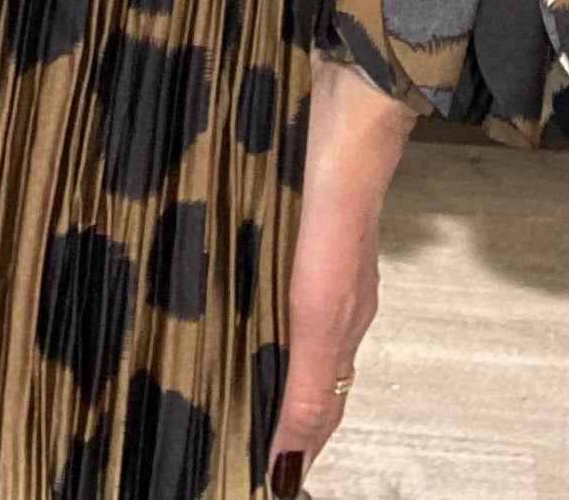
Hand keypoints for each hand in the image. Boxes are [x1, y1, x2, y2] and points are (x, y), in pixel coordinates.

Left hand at [266, 53, 416, 494]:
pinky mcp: (294, 218)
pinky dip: (254, 307)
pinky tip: (227, 295)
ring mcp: (313, 254)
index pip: (316, 409)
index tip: (261, 479)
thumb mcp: (318, 302)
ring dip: (262, 360)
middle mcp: (330, 296)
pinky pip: (273, 280)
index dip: (292, 446)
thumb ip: (306, 378)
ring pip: (290, 326)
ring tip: (221, 384)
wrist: (347, 106)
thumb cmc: (334, 199)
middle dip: (277, 413)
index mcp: (339, 323)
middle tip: (234, 440)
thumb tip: (290, 462)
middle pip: (306, 373)